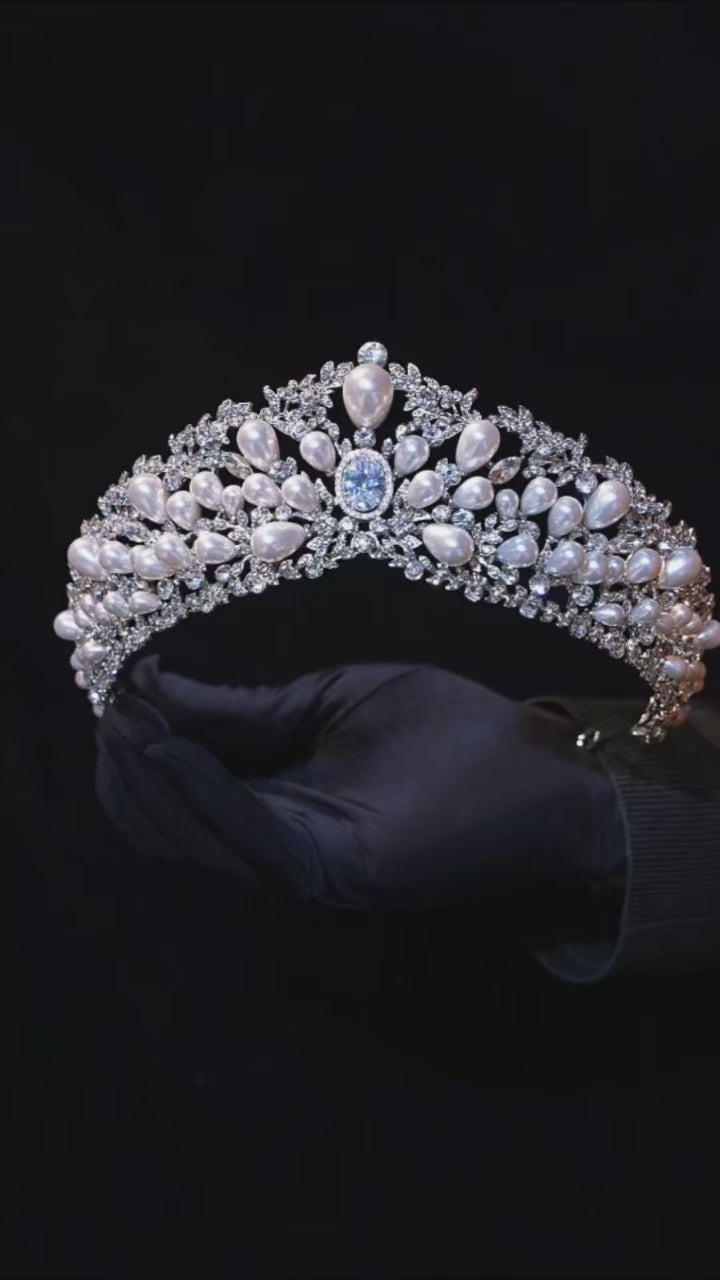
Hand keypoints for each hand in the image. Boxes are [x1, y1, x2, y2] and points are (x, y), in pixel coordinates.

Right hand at [95, 656, 618, 908]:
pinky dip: (201, 789)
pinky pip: (248, 833)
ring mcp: (309, 865)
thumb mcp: (336, 698)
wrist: (548, 769)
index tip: (117, 695)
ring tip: (127, 717)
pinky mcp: (338, 868)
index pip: (182, 798)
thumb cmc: (456, 731)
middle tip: (112, 707)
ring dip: (151, 778)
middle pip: (171, 826)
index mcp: (285, 806)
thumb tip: (160, 691)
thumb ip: (252, 710)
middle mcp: (286, 847)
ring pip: (194, 837)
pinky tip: (172, 742)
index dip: (140, 752)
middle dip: (129, 768)